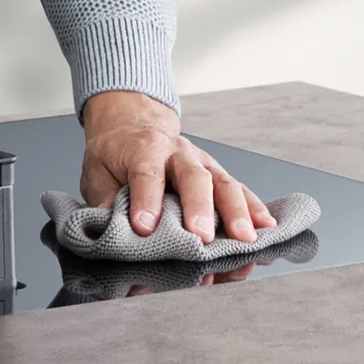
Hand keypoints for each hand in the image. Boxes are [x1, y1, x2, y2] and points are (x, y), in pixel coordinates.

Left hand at [80, 90, 276, 244]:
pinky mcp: (217, 172)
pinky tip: (268, 229)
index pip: (146, 175)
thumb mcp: (96, 172)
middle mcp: (178, 152)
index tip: (144, 227)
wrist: (132, 123)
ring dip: (236, 213)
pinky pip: (239, 190)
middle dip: (200, 209)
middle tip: (202, 237)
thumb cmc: (114, 153)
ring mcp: (202, 161)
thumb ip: (105, 200)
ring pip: (223, 183)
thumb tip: (110, 229)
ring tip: (245, 239)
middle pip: (193, 178)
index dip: (146, 201)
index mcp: (143, 149)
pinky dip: (255, 210)